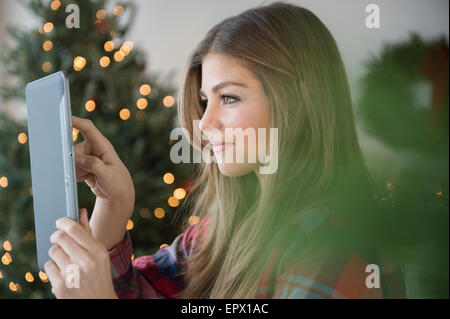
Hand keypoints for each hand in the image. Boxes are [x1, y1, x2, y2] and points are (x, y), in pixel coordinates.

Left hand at [45, 209, 117, 298]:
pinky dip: (53, 267)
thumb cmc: (99, 273)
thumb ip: (88, 233)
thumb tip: (80, 212)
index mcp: (97, 251)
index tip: (60, 222)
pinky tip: (63, 272)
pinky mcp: (60, 285)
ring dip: (56, 252)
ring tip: (64, 259)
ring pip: (53, 251)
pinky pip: (48, 266)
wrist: (99, 301)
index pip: (73, 228)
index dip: (63, 222)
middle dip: (56, 236)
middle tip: (57, 238)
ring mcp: (71, 275)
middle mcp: (85, 262)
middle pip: (59, 237)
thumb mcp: (99, 253)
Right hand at [71, 115, 134, 249]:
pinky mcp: (82, 163)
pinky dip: (76, 174)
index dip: (75, 121)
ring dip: (77, 170)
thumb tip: (78, 158)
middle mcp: (93, 147)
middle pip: (73, 148)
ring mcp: (87, 155)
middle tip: (87, 172)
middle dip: (75, 161)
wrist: (117, 194)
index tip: (63, 118)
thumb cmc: (117, 183)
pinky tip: (87, 178)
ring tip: (91, 176)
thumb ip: (94, 165)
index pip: (88, 128)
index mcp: (102, 145)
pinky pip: (72, 167)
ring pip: (70, 160)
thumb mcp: (108, 175)